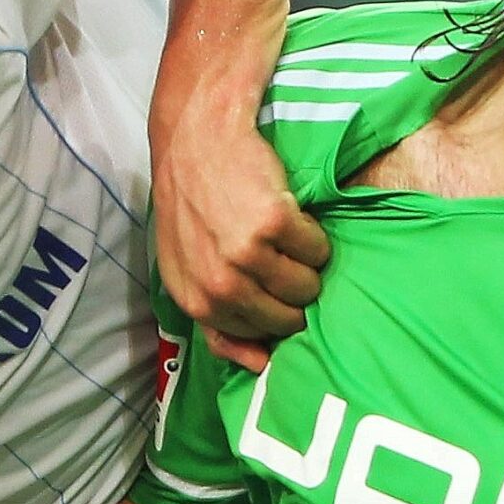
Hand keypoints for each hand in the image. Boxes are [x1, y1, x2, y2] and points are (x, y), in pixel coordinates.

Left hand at [153, 122, 328, 370]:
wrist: (196, 139)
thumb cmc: (192, 203)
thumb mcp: (186, 269)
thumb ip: (216, 319)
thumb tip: (260, 364)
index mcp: (194, 301)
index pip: (251, 338)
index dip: (270, 315)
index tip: (273, 294)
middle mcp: (218, 285)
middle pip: (286, 318)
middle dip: (293, 295)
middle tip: (281, 260)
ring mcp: (245, 255)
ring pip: (306, 287)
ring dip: (308, 266)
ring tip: (286, 238)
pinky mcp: (273, 225)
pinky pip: (317, 250)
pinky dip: (314, 236)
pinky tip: (290, 216)